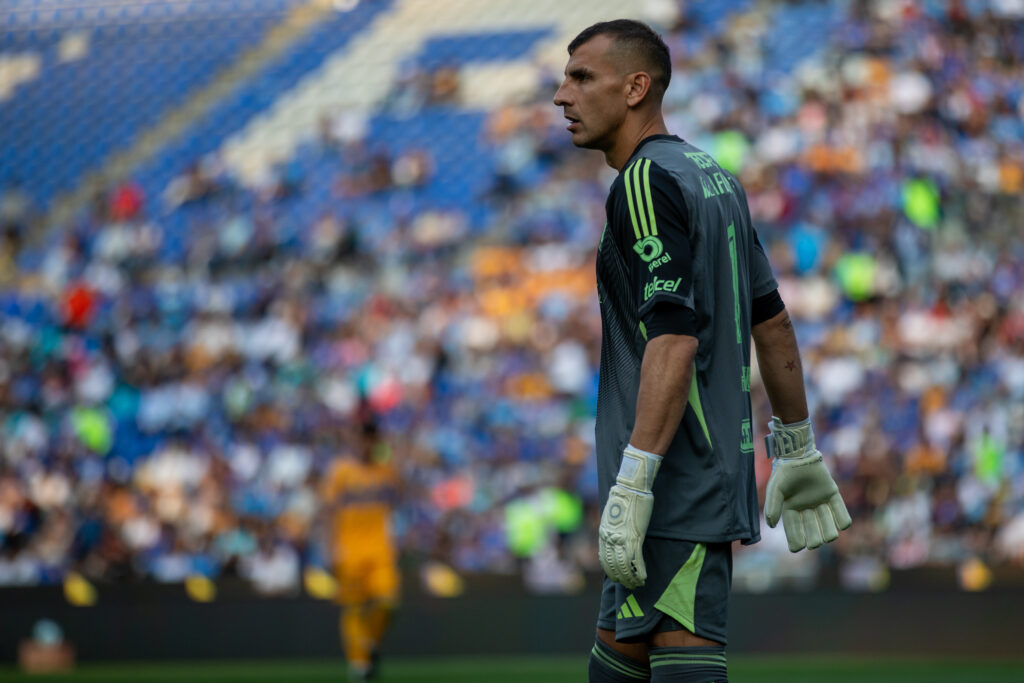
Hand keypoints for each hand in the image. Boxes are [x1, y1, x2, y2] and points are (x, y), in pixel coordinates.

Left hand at [599, 446, 660, 588]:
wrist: (630, 488)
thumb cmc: (623, 497)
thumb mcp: (612, 514)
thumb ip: (613, 527)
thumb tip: (616, 534)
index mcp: (604, 533)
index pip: (604, 558)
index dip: (611, 570)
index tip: (617, 578)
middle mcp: (610, 538)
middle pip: (614, 565)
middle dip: (621, 578)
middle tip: (628, 585)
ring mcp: (622, 539)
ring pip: (624, 565)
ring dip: (631, 577)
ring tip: (637, 584)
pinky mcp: (635, 537)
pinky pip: (636, 560)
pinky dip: (639, 571)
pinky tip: (643, 578)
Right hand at [764, 417, 851, 551]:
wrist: (799, 454)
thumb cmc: (785, 472)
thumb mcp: (775, 489)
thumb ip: (773, 506)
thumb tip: (771, 526)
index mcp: (791, 510)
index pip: (794, 532)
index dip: (796, 542)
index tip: (798, 548)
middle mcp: (806, 509)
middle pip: (813, 533)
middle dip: (815, 540)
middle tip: (815, 542)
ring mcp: (820, 503)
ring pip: (829, 526)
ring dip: (829, 533)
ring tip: (829, 536)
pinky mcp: (833, 495)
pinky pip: (842, 513)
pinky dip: (843, 521)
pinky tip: (841, 524)